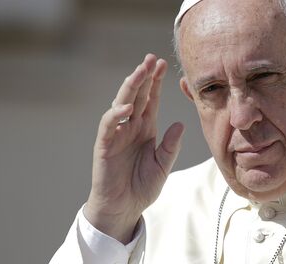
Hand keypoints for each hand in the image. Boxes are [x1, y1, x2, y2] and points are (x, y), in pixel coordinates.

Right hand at [84, 54, 183, 242]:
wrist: (124, 208)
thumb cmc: (142, 186)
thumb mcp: (163, 165)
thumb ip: (170, 146)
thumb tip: (180, 124)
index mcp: (145, 128)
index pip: (151, 100)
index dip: (156, 82)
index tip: (163, 64)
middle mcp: (130, 127)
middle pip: (136, 96)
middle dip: (143, 77)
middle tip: (151, 58)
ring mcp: (116, 134)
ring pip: (121, 104)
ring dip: (130, 87)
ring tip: (140, 72)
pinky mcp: (104, 145)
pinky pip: (109, 125)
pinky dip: (116, 114)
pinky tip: (127, 107)